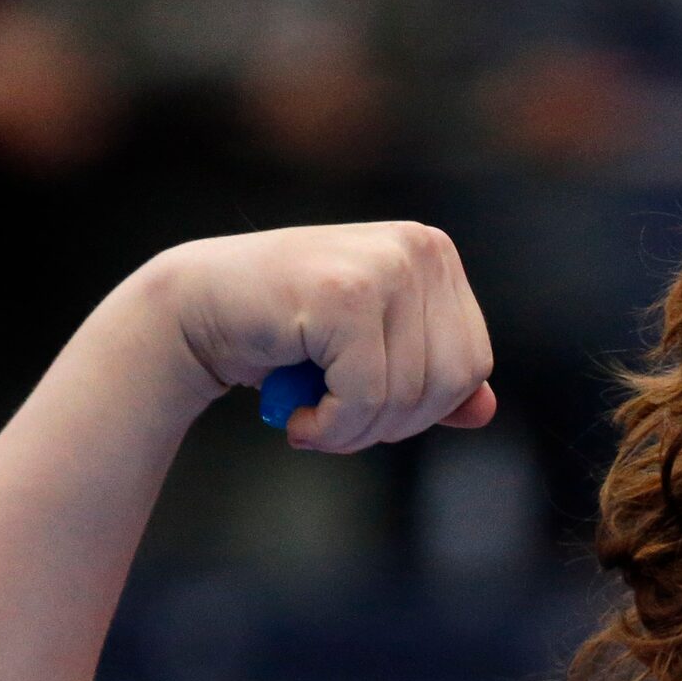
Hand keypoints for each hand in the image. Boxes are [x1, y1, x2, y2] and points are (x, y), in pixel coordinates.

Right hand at [145, 223, 495, 452]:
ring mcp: (384, 264)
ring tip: (311, 419)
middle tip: (336, 423)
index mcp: (433, 255)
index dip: (425, 409)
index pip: (473, 363)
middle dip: (393, 425)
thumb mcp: (371, 355)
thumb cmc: (285, 333)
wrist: (196, 308)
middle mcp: (417, 248)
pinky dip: (331, 427)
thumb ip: (429, 379)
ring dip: (354, 432)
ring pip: (408, 395)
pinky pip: (366, 397)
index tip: (371, 412)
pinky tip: (297, 418)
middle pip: (451, 382)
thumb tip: (485, 411)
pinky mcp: (345, 293)